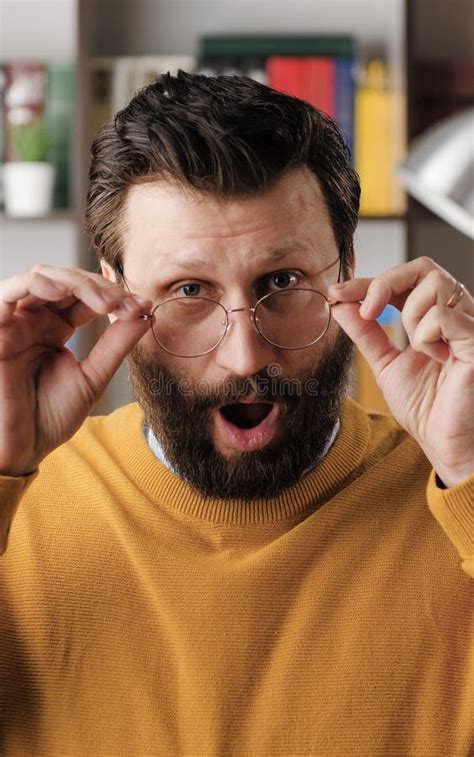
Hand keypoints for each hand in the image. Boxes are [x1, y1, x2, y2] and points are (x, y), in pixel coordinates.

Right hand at [0, 264, 151, 476]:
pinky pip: (11, 290)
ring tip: (106, 302)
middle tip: (127, 305)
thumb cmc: (50, 418)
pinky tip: (64, 290)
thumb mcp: (92, 377)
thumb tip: (145, 315)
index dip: (115, 297)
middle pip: (69, 282)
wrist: (21, 449)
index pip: (86, 297)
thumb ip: (116, 345)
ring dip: (78, 282)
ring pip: (43, 277)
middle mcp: (34, 320)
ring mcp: (15, 321)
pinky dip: (39, 282)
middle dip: (103, 288)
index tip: (142, 308)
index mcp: (54, 328)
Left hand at [328, 257, 473, 486]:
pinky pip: (444, 316)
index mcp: (433, 317)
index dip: (366, 282)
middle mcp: (456, 314)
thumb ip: (366, 333)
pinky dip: (428, 336)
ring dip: (411, 316)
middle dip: (385, 283)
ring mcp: (470, 324)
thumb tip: (340, 304)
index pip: (402, 280)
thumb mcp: (385, 364)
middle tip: (367, 310)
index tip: (336, 293)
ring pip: (434, 285)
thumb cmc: (427, 407)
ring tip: (419, 349)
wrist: (445, 442)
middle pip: (423, 267)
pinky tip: (438, 358)